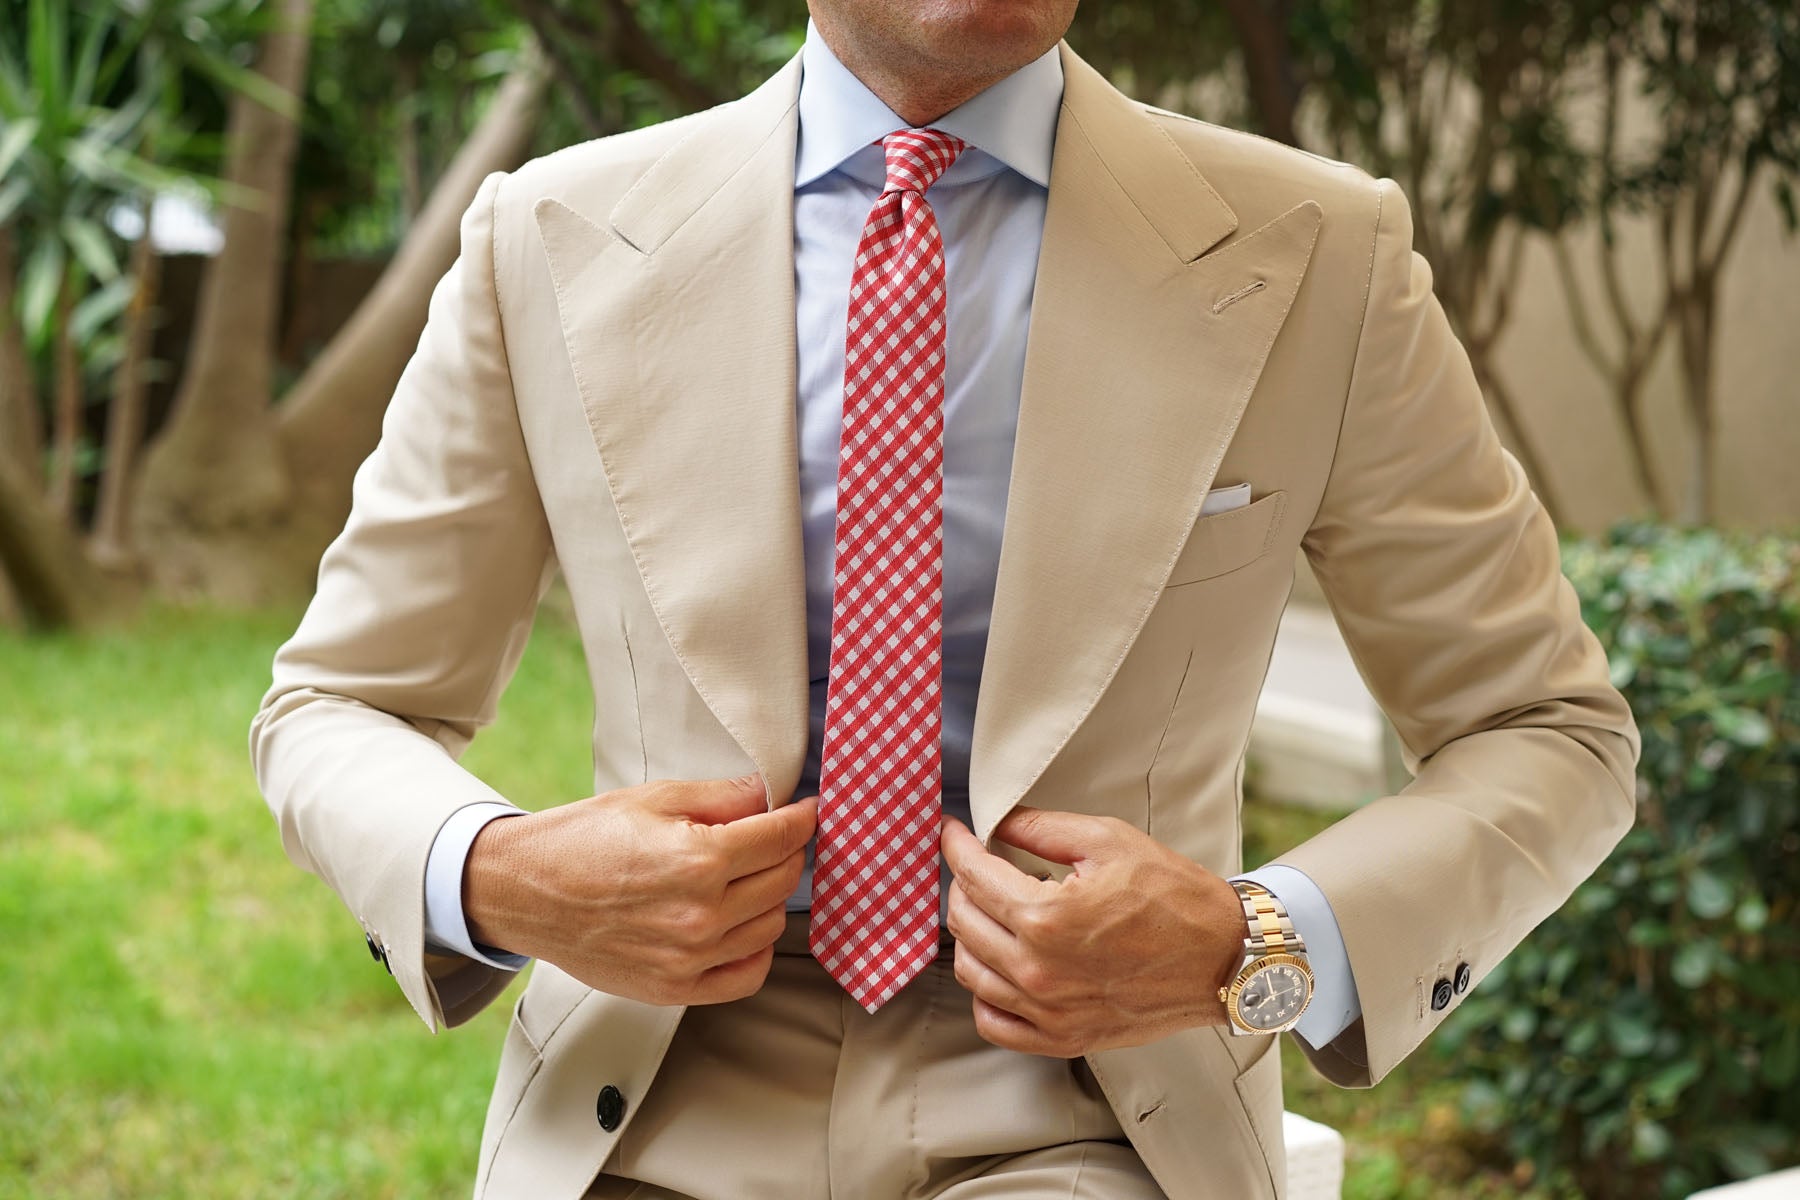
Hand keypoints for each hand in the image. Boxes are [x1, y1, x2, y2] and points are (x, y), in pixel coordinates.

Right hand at [464, 775, 815, 1005]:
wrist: (525, 892)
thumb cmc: (585, 839)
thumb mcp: (655, 798)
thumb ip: (724, 797)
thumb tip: (772, 795)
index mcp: (699, 860)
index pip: (782, 838)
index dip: (801, 818)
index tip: (806, 811)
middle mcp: (701, 915)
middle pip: (782, 881)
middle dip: (785, 852)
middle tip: (771, 837)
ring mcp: (690, 958)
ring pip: (771, 926)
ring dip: (770, 897)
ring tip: (746, 876)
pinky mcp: (675, 988)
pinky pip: (747, 976)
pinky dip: (756, 950)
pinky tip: (741, 925)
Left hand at [940, 808, 1243, 1056]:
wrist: (1223, 957)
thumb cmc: (1174, 896)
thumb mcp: (1107, 841)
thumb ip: (1041, 828)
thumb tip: (997, 821)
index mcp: (1045, 918)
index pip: (973, 876)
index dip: (956, 845)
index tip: (952, 832)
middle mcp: (1038, 971)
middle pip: (963, 922)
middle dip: (963, 884)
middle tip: (978, 865)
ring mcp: (1047, 1011)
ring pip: (970, 971)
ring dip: (971, 933)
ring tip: (994, 909)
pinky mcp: (1062, 1037)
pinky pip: (993, 1022)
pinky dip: (985, 992)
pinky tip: (1000, 964)